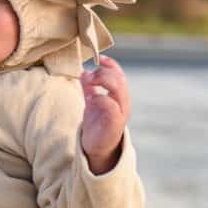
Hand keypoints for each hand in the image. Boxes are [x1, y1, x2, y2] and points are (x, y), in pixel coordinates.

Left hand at [80, 56, 130, 173]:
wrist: (97, 148)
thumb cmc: (96, 124)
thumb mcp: (92, 103)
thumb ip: (89, 88)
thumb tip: (84, 72)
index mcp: (119, 97)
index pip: (120, 75)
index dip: (111, 64)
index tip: (99, 58)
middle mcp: (123, 103)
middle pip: (120, 79)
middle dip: (104, 72)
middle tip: (90, 74)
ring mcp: (121, 113)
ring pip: (118, 89)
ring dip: (102, 81)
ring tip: (90, 82)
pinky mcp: (115, 124)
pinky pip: (111, 106)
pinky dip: (100, 98)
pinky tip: (91, 99)